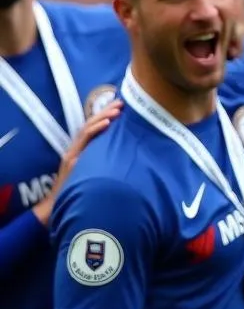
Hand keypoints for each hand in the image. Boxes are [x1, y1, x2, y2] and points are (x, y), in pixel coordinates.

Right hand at [33, 102, 121, 225]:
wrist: (57, 207)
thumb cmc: (77, 191)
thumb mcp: (89, 172)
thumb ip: (98, 160)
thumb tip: (121, 153)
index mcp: (80, 150)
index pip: (93, 127)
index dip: (105, 115)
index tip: (120, 106)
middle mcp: (75, 149)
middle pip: (91, 124)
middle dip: (106, 111)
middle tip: (121, 102)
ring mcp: (73, 154)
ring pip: (88, 129)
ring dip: (103, 117)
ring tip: (117, 109)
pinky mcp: (73, 161)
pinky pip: (85, 142)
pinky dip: (96, 130)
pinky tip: (107, 124)